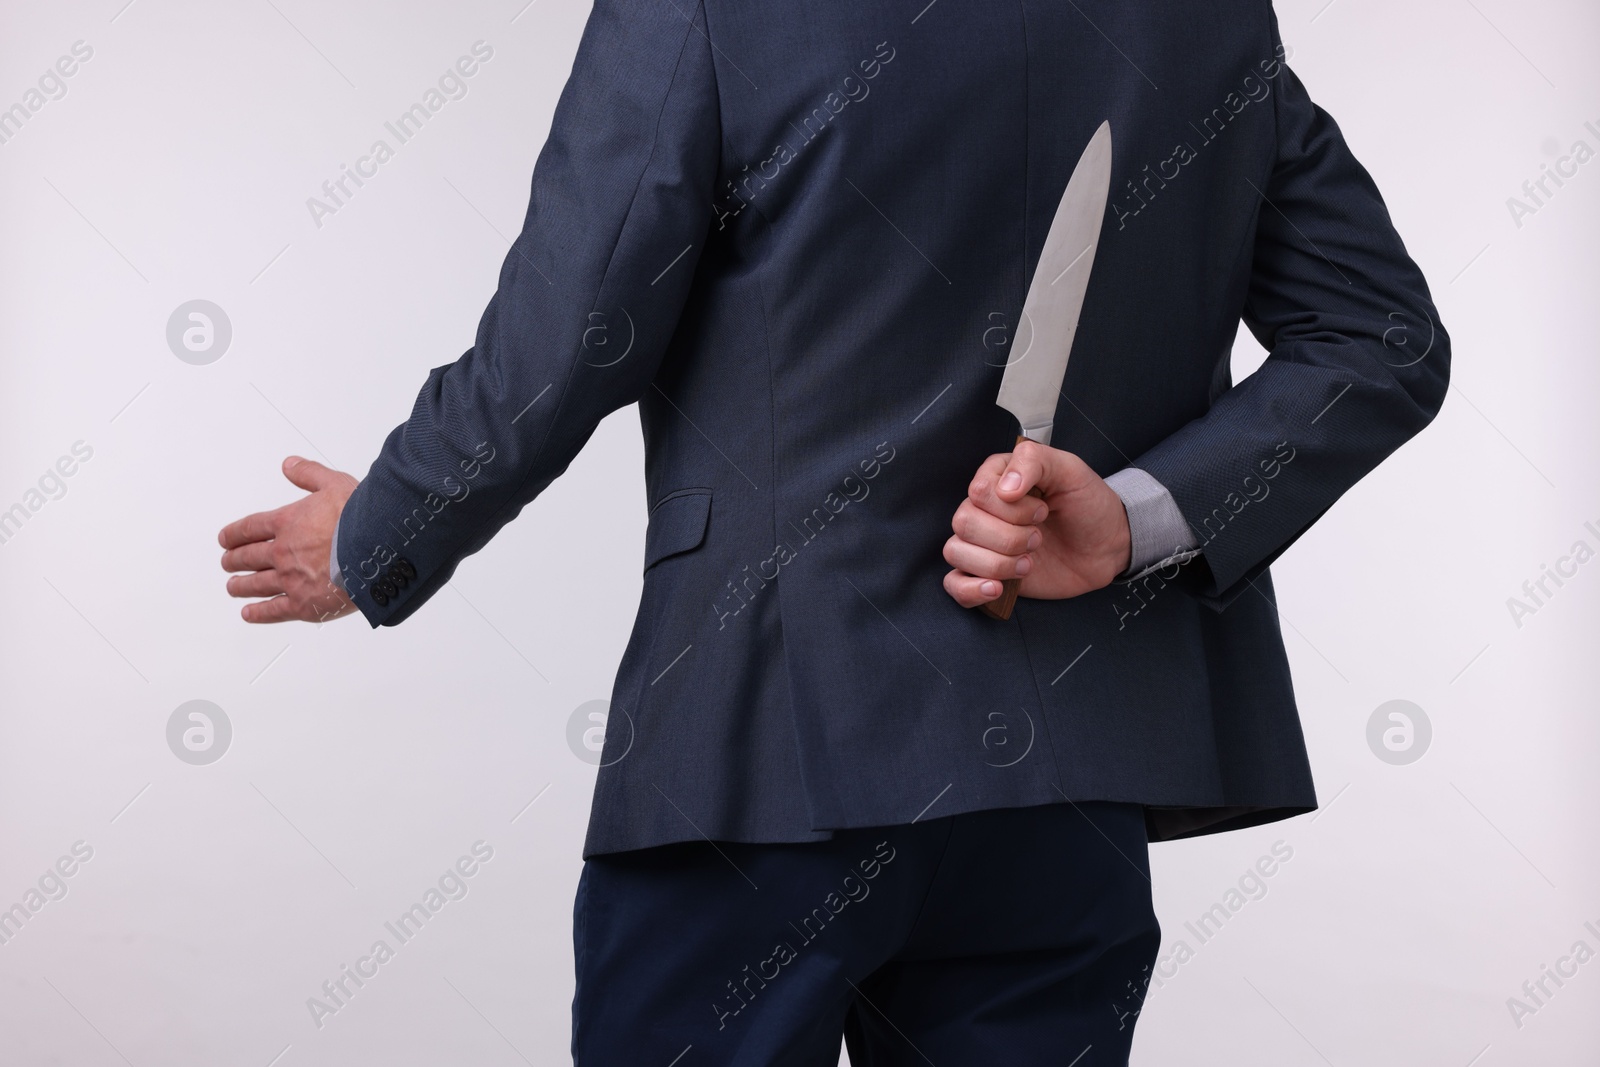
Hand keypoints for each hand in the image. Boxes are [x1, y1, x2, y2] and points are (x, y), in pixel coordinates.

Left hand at [219, 456, 358, 623]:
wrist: (378, 548)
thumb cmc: (361, 518)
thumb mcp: (334, 483)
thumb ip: (309, 474)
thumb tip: (289, 465)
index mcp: (287, 523)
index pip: (249, 529)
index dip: (233, 534)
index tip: (225, 539)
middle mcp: (283, 552)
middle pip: (248, 557)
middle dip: (233, 560)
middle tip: (226, 563)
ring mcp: (291, 580)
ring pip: (256, 585)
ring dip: (241, 586)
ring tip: (233, 587)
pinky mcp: (304, 604)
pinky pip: (274, 611)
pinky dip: (258, 613)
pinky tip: (249, 613)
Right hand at [943, 439, 1130, 608]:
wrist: (1108, 546)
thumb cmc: (1089, 505)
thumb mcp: (1070, 470)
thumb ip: (1035, 461)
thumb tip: (1004, 488)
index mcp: (998, 478)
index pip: (978, 491)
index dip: (1011, 508)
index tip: (1042, 510)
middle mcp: (984, 510)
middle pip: (964, 523)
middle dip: (1008, 537)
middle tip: (1038, 538)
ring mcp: (983, 544)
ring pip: (956, 552)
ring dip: (996, 564)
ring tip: (1027, 564)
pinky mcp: (987, 574)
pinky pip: (954, 584)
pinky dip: (969, 589)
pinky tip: (995, 589)